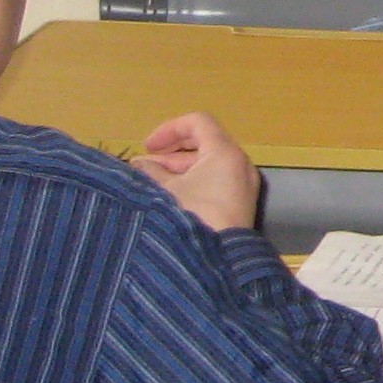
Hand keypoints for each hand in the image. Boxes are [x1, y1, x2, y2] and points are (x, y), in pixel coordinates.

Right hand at [132, 112, 261, 233]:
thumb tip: (139, 165)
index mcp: (225, 152)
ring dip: (177, 170)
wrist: (219, 261)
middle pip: (203, 143)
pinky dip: (192, 183)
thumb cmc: (191, 217)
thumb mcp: (164, 191)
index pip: (198, 122)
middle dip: (170, 153)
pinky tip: (169, 198)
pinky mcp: (240, 204)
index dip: (169, 129)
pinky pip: (216, 182)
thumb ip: (149, 172)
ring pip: (208, 165)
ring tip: (149, 184)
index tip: (147, 147)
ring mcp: (242, 184)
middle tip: (143, 167)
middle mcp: (239, 163)